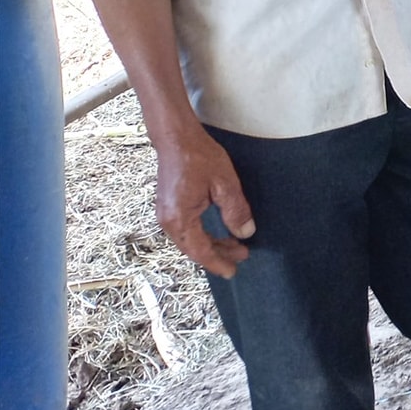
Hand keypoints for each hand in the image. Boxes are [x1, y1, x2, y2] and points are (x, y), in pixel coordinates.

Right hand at [151, 126, 254, 277]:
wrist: (176, 138)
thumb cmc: (200, 157)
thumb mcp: (225, 184)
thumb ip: (235, 211)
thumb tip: (245, 233)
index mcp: (180, 219)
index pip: (200, 251)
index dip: (218, 262)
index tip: (233, 271)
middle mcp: (168, 221)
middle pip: (194, 248)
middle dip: (218, 254)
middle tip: (242, 256)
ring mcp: (165, 215)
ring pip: (190, 240)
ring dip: (211, 244)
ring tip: (235, 245)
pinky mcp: (168, 207)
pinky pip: (186, 230)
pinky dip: (202, 235)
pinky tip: (218, 232)